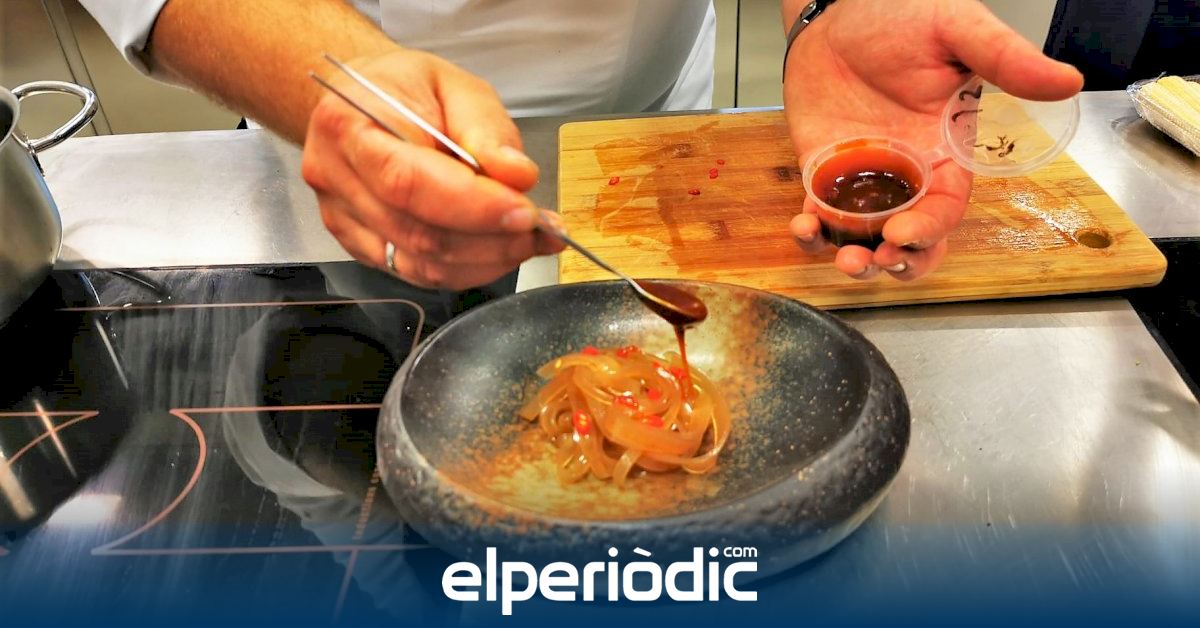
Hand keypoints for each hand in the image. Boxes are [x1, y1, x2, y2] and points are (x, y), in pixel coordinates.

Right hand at [301, 47, 561, 289]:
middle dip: (490, 239)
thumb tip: (516, 175)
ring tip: (527, 240)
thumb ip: (487, 130)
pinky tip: (497, 251)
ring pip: (420, 262)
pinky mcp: (358, 246)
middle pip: (417, 232)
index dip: (472, 206)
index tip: (525, 212)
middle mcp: (336, 176)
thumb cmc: (405, 89)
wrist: (361, 101)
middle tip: (538, 229)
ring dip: (485, 260)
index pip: (409, 181)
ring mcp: (342, 218)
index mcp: (350, 124)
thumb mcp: (455, 85)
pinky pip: (417, 273)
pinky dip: (466, 269)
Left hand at [783, 0, 1082, 279]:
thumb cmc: (901, 14)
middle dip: (897, 262)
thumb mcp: (958, 31)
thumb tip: (1067, 81)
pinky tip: (803, 227)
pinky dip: (811, 234)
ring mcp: (862, 179)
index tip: (904, 232)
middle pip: (910, 241)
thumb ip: (1006, 60)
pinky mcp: (822, 174)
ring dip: (853, 258)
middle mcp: (906, 175)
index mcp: (945, 153)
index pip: (944, 209)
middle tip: (876, 259)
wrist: (839, 6)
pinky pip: (819, 217)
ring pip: (863, 239)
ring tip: (842, 257)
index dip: (928, 229)